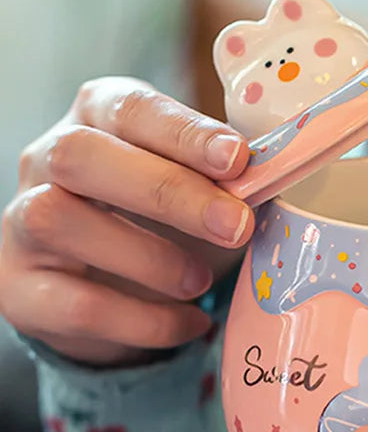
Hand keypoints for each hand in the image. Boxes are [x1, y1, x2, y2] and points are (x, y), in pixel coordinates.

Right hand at [0, 77, 254, 365]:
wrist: (103, 287)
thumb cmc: (161, 221)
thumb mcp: (195, 187)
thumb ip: (225, 178)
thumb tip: (278, 178)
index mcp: (98, 118)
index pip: (131, 108)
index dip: (184, 133)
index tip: (237, 159)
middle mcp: (47, 159)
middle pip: (83, 156)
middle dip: (168, 191)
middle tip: (234, 225)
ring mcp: (22, 222)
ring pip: (59, 221)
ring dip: (147, 256)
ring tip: (201, 282)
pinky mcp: (20, 288)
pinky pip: (75, 304)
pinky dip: (144, 320)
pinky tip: (189, 323)